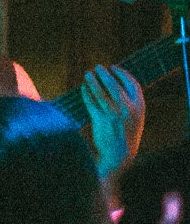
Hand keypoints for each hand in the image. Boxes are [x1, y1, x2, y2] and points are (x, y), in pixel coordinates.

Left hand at [82, 64, 144, 182]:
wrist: (120, 155)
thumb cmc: (127, 134)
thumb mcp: (136, 118)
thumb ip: (131, 102)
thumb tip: (117, 82)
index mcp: (139, 107)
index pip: (132, 83)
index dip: (122, 73)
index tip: (113, 67)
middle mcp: (127, 109)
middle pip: (114, 85)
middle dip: (105, 74)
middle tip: (97, 67)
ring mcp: (113, 114)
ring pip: (100, 92)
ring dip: (92, 81)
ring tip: (87, 74)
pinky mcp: (100, 120)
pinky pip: (91, 102)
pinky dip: (86, 93)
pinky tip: (83, 88)